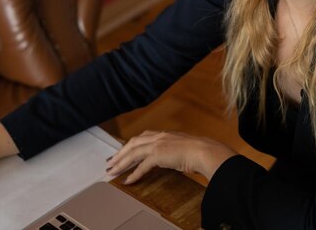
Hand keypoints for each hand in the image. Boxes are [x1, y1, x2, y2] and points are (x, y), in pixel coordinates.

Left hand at [106, 130, 235, 183]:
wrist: (204, 150)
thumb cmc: (198, 150)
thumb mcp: (182, 146)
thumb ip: (172, 149)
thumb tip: (168, 157)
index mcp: (164, 134)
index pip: (141, 137)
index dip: (129, 145)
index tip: (121, 152)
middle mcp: (159, 136)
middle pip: (132, 143)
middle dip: (119, 153)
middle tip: (110, 163)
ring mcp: (158, 144)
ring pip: (133, 153)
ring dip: (121, 163)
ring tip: (113, 171)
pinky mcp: (159, 155)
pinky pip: (142, 166)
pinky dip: (134, 174)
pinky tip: (128, 181)